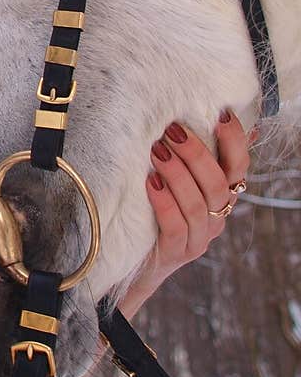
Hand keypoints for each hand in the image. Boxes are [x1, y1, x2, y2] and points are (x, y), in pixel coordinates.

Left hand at [119, 108, 254, 317]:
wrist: (137, 262)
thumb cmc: (158, 211)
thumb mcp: (177, 182)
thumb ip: (194, 155)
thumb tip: (216, 114)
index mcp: (222, 197)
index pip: (239, 167)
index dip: (235, 141)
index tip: (222, 114)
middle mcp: (217, 218)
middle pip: (217, 183)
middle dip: (196, 153)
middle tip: (172, 130)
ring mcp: (198, 239)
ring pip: (197, 204)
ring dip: (177, 174)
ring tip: (157, 151)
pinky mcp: (175, 253)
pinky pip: (175, 226)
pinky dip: (164, 202)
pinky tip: (150, 183)